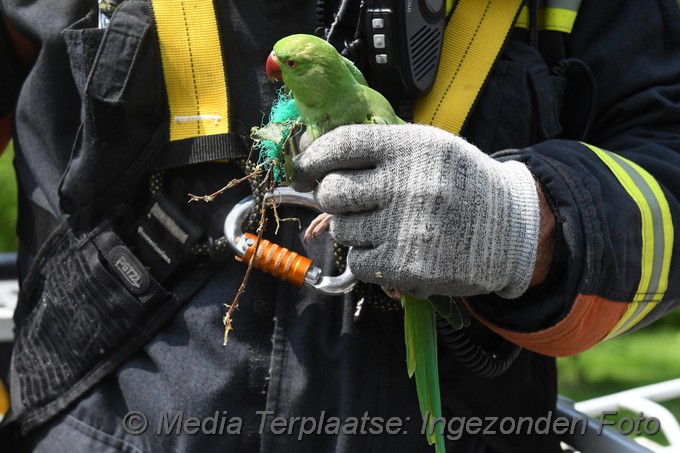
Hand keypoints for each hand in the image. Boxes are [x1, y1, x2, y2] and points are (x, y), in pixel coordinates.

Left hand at [293, 124, 541, 298]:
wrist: (511, 230)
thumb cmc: (460, 185)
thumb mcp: (429, 149)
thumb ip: (376, 150)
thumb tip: (309, 153)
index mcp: (413, 147)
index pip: (343, 145)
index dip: (314, 157)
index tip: (304, 168)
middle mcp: (409, 184)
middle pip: (332, 192)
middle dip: (333, 198)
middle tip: (350, 201)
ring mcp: (407, 228)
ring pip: (342, 230)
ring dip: (354, 229)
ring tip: (386, 225)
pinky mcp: (407, 267)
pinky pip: (357, 262)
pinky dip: (367, 258)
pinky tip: (393, 249)